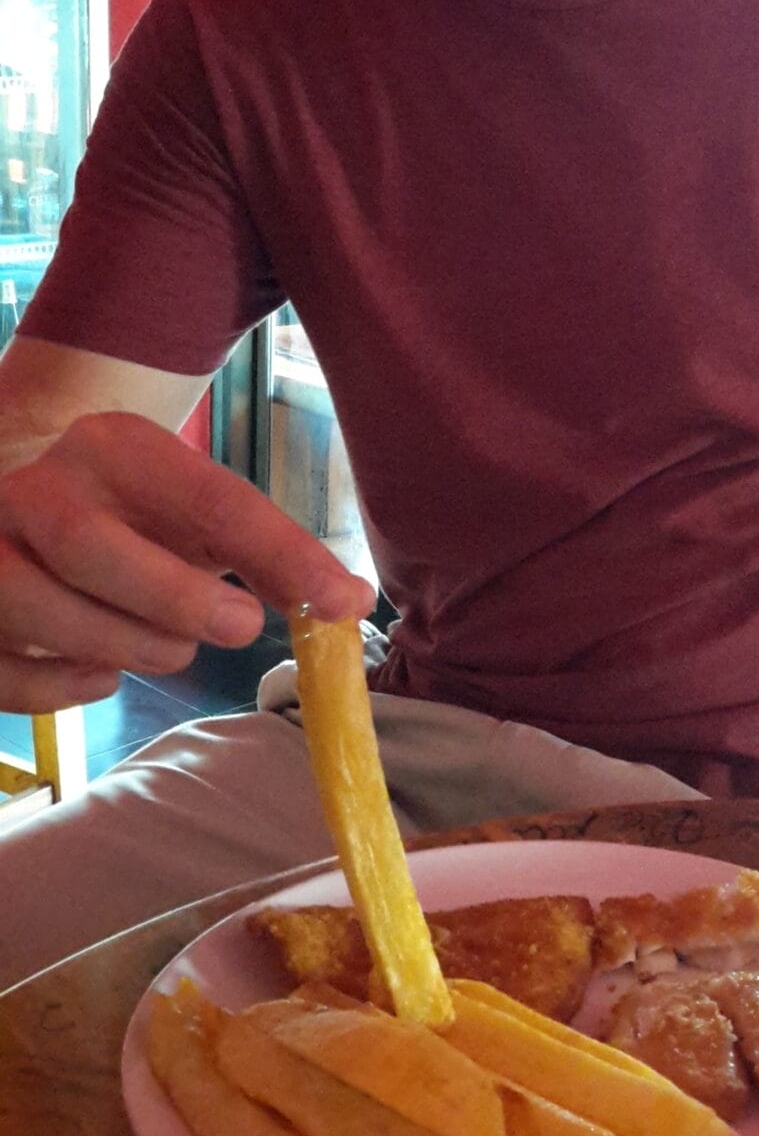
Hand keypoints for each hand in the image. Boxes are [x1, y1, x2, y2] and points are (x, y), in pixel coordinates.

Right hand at [0, 411, 375, 712]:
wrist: (17, 489)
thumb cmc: (128, 512)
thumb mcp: (192, 510)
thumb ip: (265, 554)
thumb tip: (348, 605)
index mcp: (114, 447)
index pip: (208, 499)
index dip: (281, 555)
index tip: (338, 602)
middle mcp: (36, 487)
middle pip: (91, 545)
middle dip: (176, 599)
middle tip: (243, 627)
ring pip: (41, 608)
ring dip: (125, 645)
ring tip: (173, 650)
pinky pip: (5, 668)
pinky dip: (60, 687)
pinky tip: (103, 673)